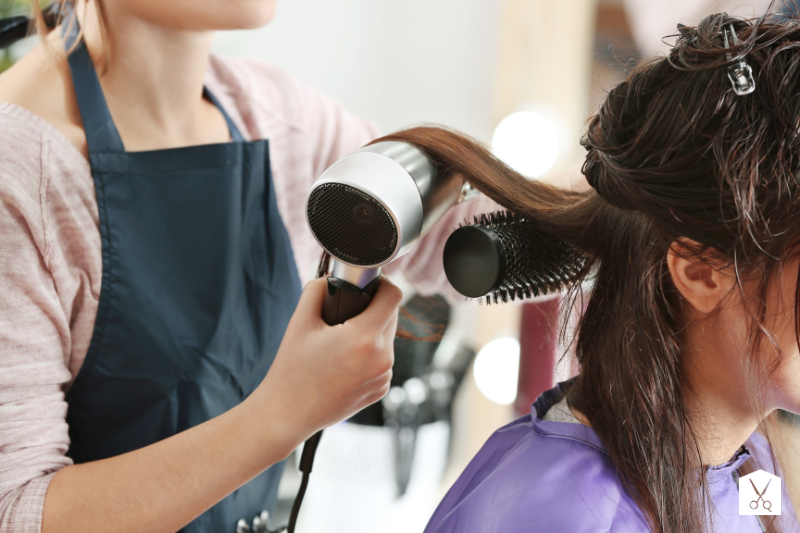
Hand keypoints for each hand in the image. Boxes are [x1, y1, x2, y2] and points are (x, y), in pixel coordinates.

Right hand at [249, 276, 401, 451]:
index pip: (394, 296)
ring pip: (387, 339)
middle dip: (374, 308)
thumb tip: (332, 277)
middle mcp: (382, 358)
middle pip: (391, 316)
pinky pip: (383, 360)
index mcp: (364, 338)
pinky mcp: (381, 389)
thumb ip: (317, 289)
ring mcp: (384, 376)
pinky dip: (370, 354)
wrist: (288, 414)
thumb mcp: (300, 322)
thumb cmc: (292, 370)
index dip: (383, 284)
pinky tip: (346, 360)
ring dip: (372, 332)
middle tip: (348, 312)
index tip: (371, 283)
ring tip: (343, 339)